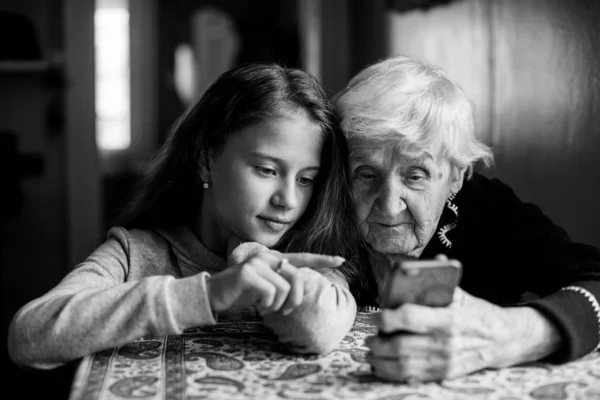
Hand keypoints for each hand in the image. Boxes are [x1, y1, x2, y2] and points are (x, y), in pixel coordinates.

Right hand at [207, 249, 344, 315]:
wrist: (213, 294)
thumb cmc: (241, 293)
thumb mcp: (265, 287)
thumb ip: (281, 283)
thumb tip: (299, 291)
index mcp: (273, 258)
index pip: (301, 257)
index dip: (322, 259)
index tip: (341, 259)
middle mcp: (266, 256)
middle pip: (297, 276)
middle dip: (296, 298)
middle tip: (286, 312)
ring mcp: (257, 263)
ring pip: (284, 287)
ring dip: (278, 305)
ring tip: (266, 308)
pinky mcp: (248, 273)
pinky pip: (271, 293)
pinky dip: (267, 304)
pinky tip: (257, 305)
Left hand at [366, 287, 552, 382]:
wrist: (504, 339)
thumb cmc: (476, 313)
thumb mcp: (462, 294)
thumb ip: (442, 280)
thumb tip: (434, 261)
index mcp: (448, 318)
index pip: (410, 318)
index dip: (388, 318)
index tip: (375, 318)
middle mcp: (446, 342)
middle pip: (402, 346)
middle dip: (379, 343)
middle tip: (369, 338)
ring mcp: (445, 362)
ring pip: (404, 366)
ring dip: (382, 361)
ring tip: (371, 353)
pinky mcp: (445, 374)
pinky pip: (413, 378)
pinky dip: (393, 374)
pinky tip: (382, 367)